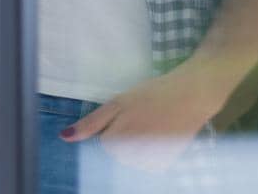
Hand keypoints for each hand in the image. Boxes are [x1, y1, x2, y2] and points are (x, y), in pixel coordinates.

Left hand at [62, 68, 217, 172]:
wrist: (193, 95)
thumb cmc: (152, 94)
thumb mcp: (118, 102)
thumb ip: (92, 123)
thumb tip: (64, 137)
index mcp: (120, 137)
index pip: (104, 142)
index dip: (113, 127)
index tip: (127, 115)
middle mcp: (135, 154)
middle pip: (117, 153)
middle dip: (124, 138)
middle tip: (141, 118)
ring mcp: (153, 160)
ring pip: (131, 160)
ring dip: (136, 147)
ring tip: (151, 126)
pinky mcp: (167, 163)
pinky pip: (148, 164)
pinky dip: (150, 153)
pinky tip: (159, 136)